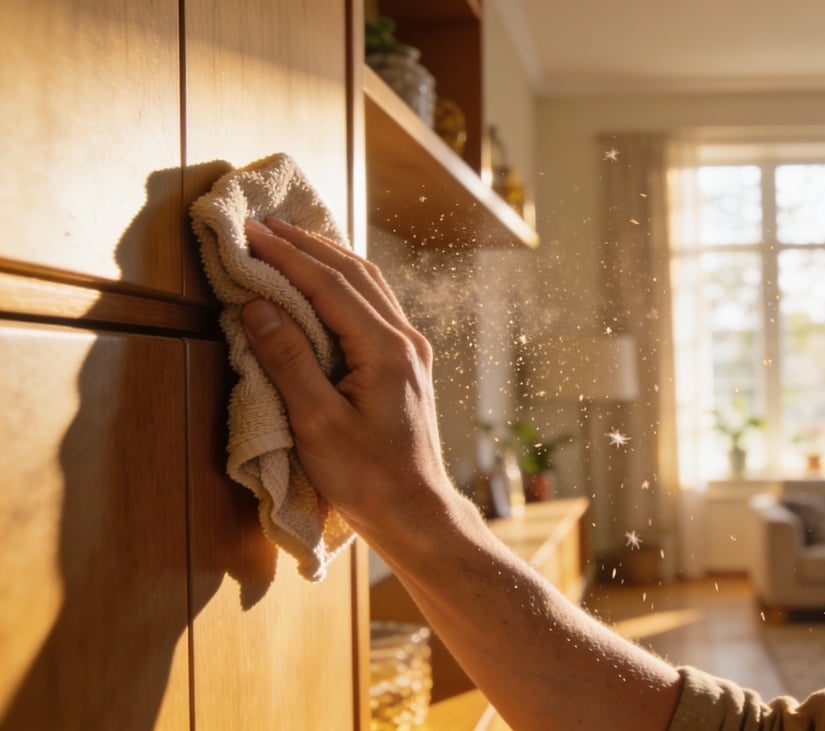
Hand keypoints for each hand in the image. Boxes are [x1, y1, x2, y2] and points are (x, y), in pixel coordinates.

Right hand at [239, 217, 450, 536]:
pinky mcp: (406, 363)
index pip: (329, 284)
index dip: (286, 255)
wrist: (416, 512)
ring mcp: (411, 350)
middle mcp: (405, 340)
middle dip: (306, 245)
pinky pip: (374, 304)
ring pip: (369, 284)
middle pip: (354, 273)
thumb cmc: (367, 478)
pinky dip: (344, 282)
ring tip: (288, 238)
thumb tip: (258, 307)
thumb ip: (288, 361)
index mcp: (386, 350)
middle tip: (262, 223)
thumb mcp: (317, 424)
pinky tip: (324, 280)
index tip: (249, 232)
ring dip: (327, 257)